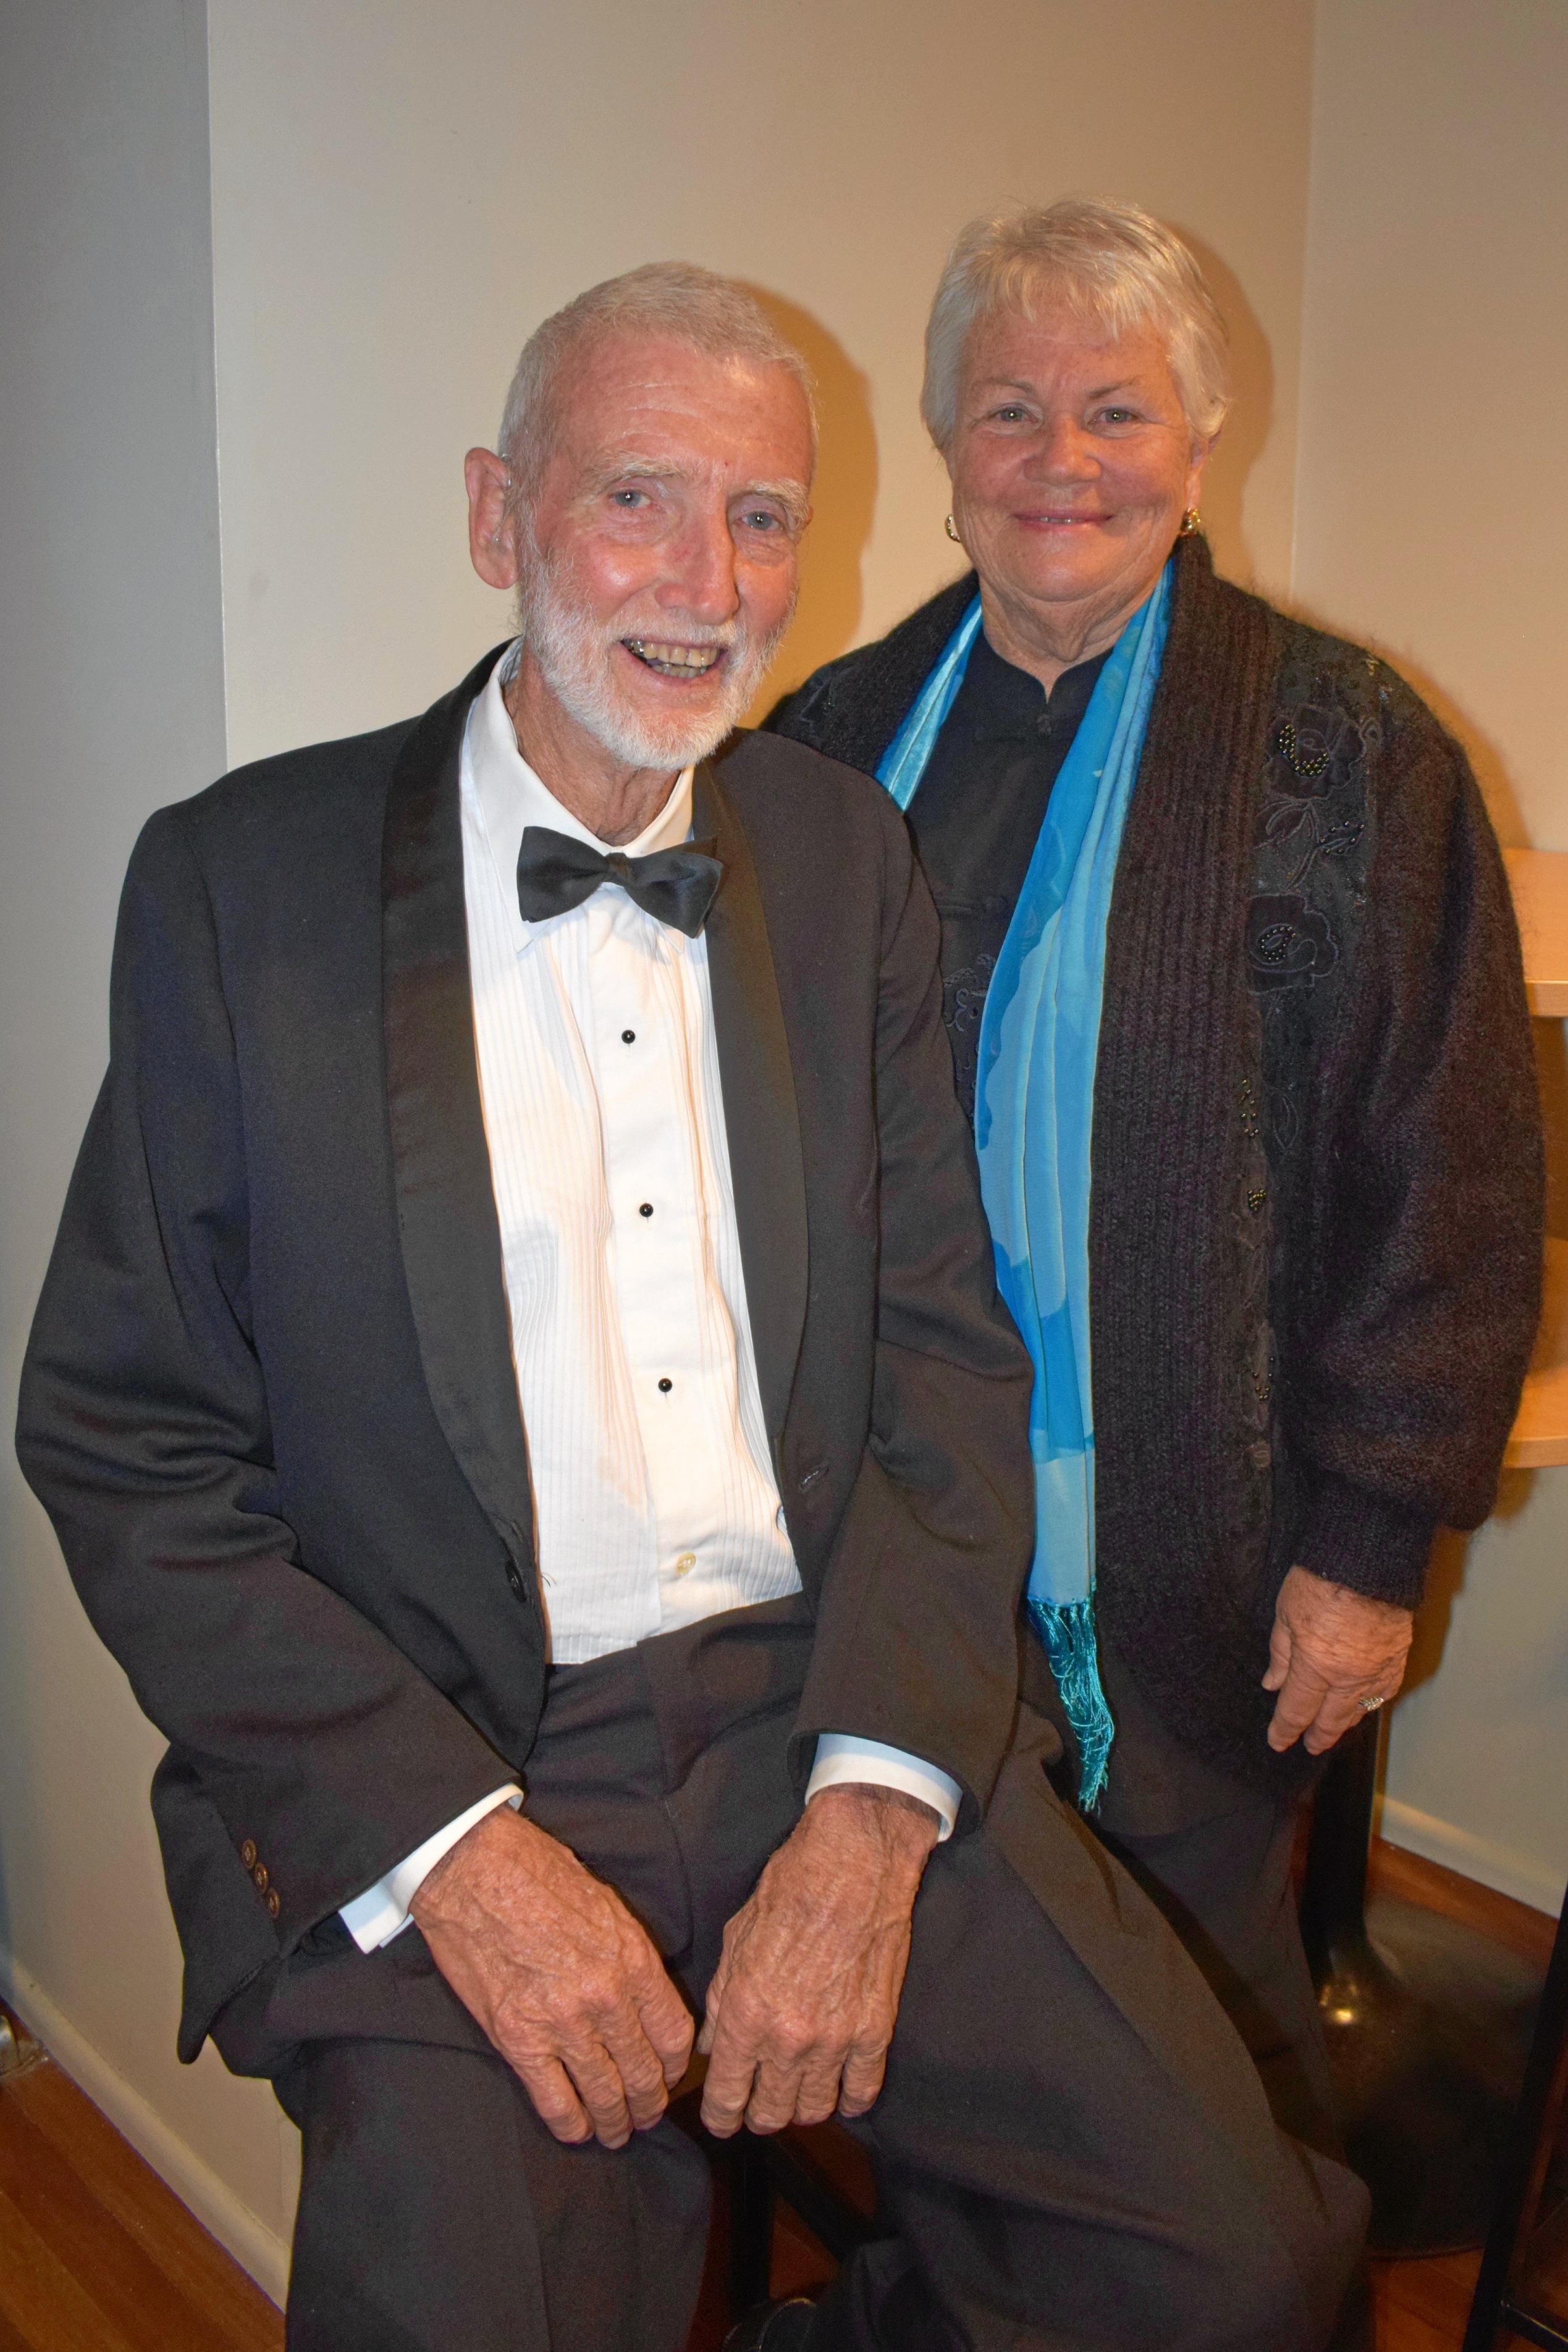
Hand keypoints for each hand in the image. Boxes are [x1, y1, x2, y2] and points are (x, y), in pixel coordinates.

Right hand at [410, 1805, 692, 2149]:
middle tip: (648, 2115)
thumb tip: (643, 2001)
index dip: (676, 2067)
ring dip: (615, 2123)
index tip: (671, 2076)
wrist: (474, 1870)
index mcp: (633, 1960)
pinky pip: (554, 2101)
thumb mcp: (607, 1907)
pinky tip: (577, 2131)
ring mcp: (561, 2022)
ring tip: (616, 2132)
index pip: (674, 2035)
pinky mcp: (518, 2039)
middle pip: (643, 2073)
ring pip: (604, 2094)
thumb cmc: (538, 1875)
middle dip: (650, 2104)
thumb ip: (629, 1958)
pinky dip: (570, 2124)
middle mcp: (605, 1997)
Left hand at [698, 1783, 938, 2138]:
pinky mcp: (875, 2032)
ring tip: (796, 2092)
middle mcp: (788, 2037)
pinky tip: (840, 2089)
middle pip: (769, 2114)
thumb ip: (719, 2001)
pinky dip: (848, 2100)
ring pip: (813, 2111)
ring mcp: (836, 2040)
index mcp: (745, 2013)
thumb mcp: (735, 1939)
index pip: (725, 2097)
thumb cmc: (789, 1890)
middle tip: (758, 2103)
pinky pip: (862, 2093)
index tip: (722, 2116)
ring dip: (800, 2108)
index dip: (720, 2116)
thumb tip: (712, 2046)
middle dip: (758, 2115)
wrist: (855, 1863)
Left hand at [1262, 1565, 1413, 1754]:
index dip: (1286, 1729)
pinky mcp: (1398, 1657)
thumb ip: (1281, 1653)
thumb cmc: (1322, 1578)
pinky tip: (1365, 1705)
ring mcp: (1377, 1669)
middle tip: (1309, 1746)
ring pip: (1359, 1709)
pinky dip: (1372, 1702)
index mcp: (1316, 1666)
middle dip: (1318, 1735)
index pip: (1297, 1710)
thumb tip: (1273, 1683)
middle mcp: (1349, 1676)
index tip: (1278, 1741)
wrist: (1369, 1559)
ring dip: (1344, 1723)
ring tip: (1333, 1730)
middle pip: (1331, 1719)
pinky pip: (1385, 1691)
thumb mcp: (1286, 1613)